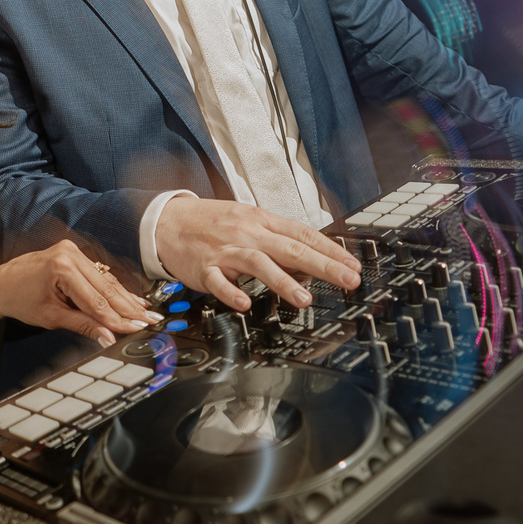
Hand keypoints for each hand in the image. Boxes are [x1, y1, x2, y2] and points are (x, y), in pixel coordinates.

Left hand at [0, 241, 161, 345]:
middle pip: (106, 287)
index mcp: (62, 267)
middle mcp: (70, 253)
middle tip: (151, 320)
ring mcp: (72, 250)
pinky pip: (97, 275)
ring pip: (105, 281)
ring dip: (125, 299)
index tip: (137, 328)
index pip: (97, 300)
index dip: (119, 318)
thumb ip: (83, 325)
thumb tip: (107, 337)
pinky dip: (112, 289)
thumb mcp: (51, 317)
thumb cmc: (16, 298)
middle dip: (129, 308)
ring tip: (146, 312)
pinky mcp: (73, 254)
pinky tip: (130, 299)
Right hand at [155, 196, 359, 311]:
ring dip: (282, 281)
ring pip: (258, 264)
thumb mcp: (250, 221)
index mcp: (262, 221)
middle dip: (322, 265)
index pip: (303, 234)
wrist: (170, 221)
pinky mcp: (204, 267)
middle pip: (289, 248)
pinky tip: (244, 303)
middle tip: (347, 279)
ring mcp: (225, 251)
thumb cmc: (214, 223)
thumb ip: (279, 239)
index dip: (331, 250)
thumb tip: (312, 259)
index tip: (353, 265)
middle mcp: (247, 234)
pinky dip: (231, 291)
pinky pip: (219, 281)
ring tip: (304, 298)